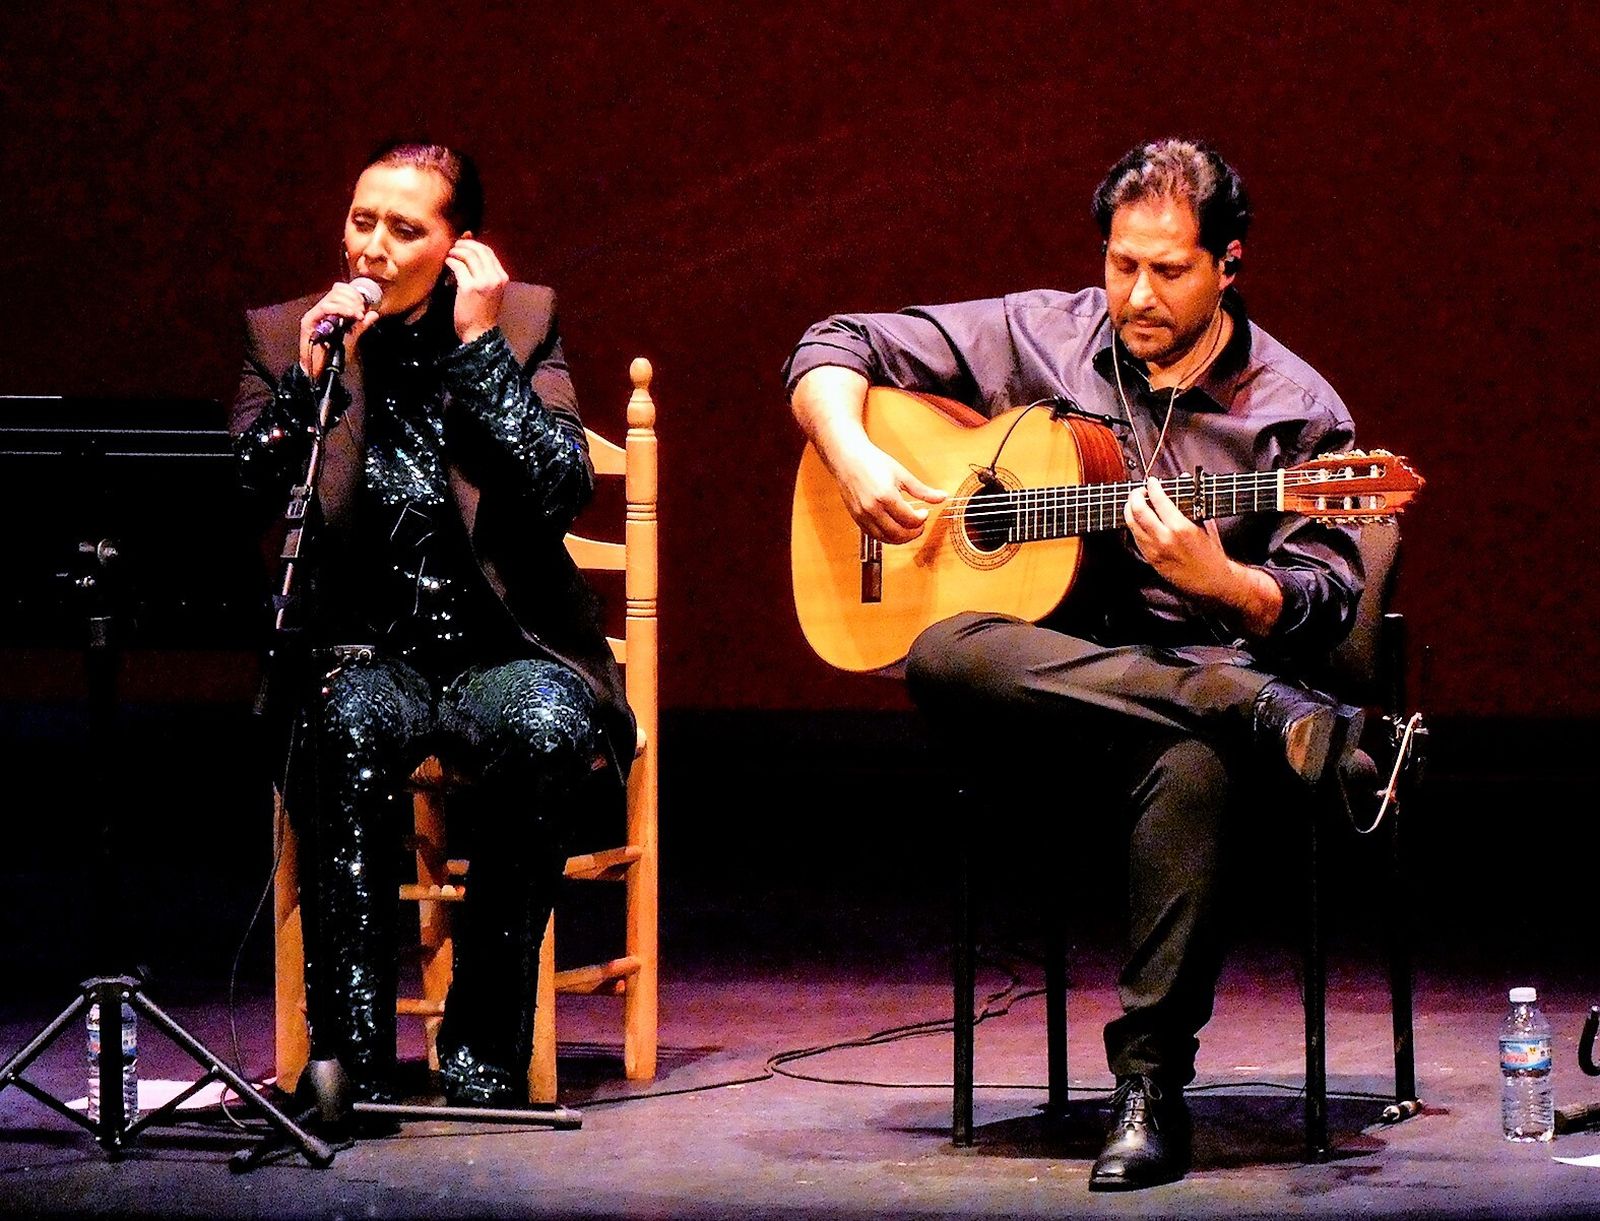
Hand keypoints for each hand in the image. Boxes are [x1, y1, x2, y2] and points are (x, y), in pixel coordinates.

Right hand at [298, 282, 379, 380]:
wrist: (321, 370)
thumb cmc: (335, 356)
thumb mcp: (353, 340)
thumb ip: (362, 326)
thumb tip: (374, 313)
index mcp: (333, 311)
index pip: (341, 290)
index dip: (354, 292)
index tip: (366, 303)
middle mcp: (323, 310)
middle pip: (337, 291)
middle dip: (353, 298)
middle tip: (362, 311)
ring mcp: (315, 315)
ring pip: (332, 297)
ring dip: (349, 303)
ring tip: (358, 315)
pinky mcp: (309, 321)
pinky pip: (325, 308)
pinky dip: (340, 309)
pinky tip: (351, 315)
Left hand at [446, 238, 507, 344]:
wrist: (479, 333)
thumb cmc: (482, 312)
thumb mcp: (489, 290)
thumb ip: (483, 272)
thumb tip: (472, 250)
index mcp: (502, 278)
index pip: (489, 252)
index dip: (474, 244)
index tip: (463, 245)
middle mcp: (495, 278)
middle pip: (479, 250)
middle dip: (465, 244)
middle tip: (454, 246)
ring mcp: (483, 282)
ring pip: (469, 255)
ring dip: (456, 251)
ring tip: (450, 255)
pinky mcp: (469, 288)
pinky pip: (458, 266)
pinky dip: (451, 261)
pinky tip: (447, 263)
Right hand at [831, 436, 947, 544]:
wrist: (848, 458)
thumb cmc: (872, 462)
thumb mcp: (902, 474)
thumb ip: (922, 490)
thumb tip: (942, 497)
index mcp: (886, 496)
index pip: (910, 520)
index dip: (922, 519)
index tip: (924, 513)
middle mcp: (872, 509)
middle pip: (899, 534)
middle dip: (914, 532)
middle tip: (919, 524)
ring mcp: (863, 516)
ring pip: (886, 538)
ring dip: (901, 537)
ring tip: (908, 528)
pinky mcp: (856, 518)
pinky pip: (874, 536)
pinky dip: (887, 536)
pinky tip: (894, 527)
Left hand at [1124, 476, 1232, 598]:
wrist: (1212, 581)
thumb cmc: (1212, 553)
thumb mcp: (1205, 524)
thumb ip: (1192, 502)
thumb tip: (1184, 481)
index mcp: (1180, 527)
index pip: (1158, 500)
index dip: (1152, 487)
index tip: (1152, 481)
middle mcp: (1164, 538)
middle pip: (1138, 511)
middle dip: (1135, 496)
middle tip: (1138, 490)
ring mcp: (1155, 550)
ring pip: (1131, 525)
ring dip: (1130, 510)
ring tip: (1134, 503)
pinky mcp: (1151, 560)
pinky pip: (1136, 539)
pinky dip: (1134, 526)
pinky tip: (1137, 521)